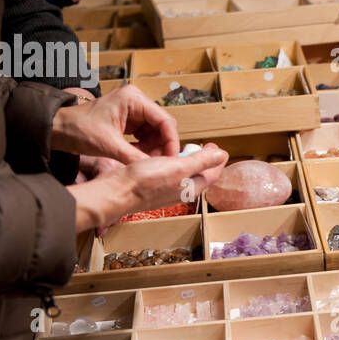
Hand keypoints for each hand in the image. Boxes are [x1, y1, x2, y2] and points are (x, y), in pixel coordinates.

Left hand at [51, 83, 179, 164]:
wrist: (59, 130)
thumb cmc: (78, 129)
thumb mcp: (108, 145)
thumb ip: (134, 157)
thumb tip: (154, 170)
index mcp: (133, 99)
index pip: (164, 120)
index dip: (171, 141)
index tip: (172, 159)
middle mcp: (136, 102)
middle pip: (162, 126)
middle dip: (162, 146)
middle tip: (159, 164)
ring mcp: (133, 111)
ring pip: (155, 132)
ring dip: (153, 148)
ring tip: (144, 161)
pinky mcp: (128, 121)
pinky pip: (145, 135)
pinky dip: (144, 147)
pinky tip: (137, 156)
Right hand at [69, 144, 227, 231]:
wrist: (117, 192)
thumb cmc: (145, 182)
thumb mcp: (178, 167)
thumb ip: (201, 162)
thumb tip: (221, 156)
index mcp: (190, 188)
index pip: (211, 174)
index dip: (216, 160)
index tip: (217, 147)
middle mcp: (180, 191)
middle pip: (198, 175)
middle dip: (204, 161)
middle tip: (205, 147)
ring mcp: (166, 190)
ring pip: (183, 174)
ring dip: (188, 161)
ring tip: (188, 150)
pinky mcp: (153, 186)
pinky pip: (168, 174)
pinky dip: (172, 163)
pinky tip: (166, 157)